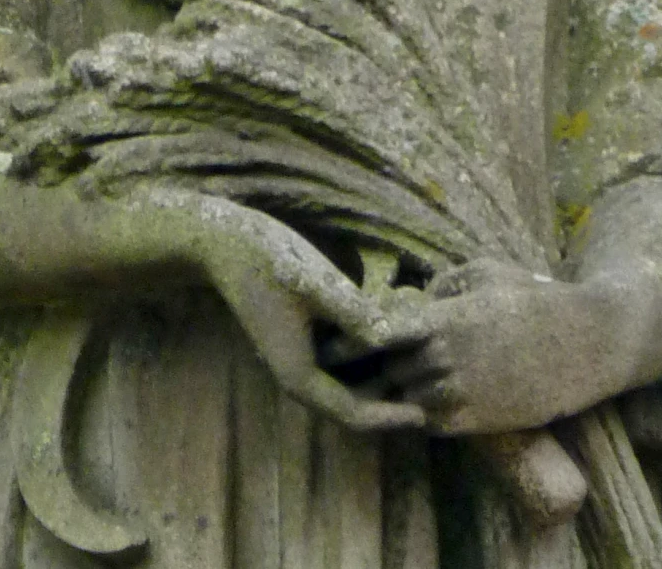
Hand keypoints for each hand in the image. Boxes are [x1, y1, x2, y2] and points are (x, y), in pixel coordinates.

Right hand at [184, 197, 427, 437]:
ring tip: (419, 360)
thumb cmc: (268, 262)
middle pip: (353, 402)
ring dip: (381, 374)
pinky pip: (343, 357)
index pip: (352, 414)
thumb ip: (352, 312)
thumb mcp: (314, 284)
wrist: (230, 242)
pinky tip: (394, 328)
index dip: (389, 418)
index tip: (424, 415)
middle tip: (431, 388)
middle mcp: (301, 373)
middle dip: (390, 398)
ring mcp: (301, 355)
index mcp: (299, 375)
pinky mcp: (304, 334)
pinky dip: (369, 351)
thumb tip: (388, 339)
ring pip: (350, 380)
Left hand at [326, 258, 631, 435]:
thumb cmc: (533, 299)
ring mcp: (460, 394)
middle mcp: (446, 359)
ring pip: (410, 396)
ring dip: (406, 388)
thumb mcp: (487, 272)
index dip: (359, 339)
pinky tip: (434, 395)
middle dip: (386, 362)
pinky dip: (426, 411)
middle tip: (376, 360)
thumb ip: (445, 283)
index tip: (342, 342)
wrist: (581, 344)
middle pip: (393, 367)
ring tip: (403, 378)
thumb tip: (417, 298)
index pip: (382, 334)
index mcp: (445, 319)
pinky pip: (432, 422)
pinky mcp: (477, 422)